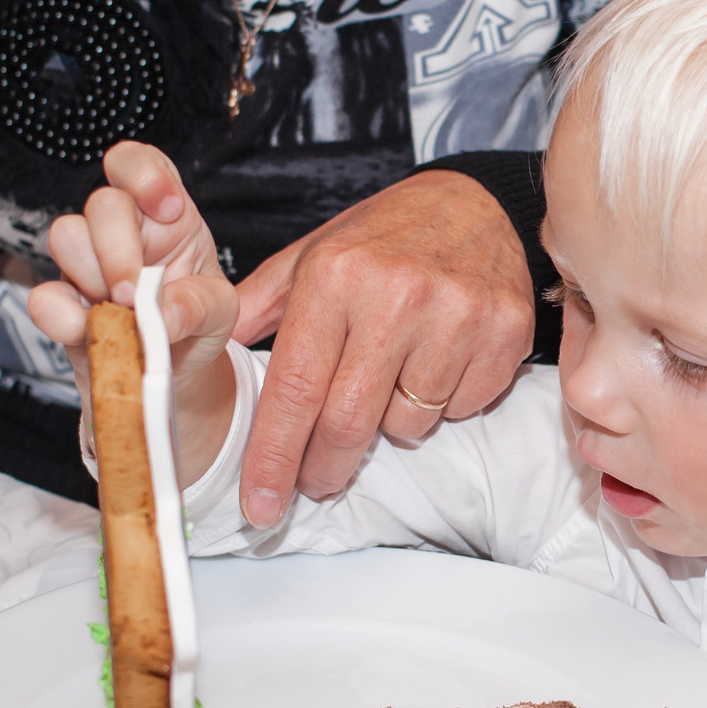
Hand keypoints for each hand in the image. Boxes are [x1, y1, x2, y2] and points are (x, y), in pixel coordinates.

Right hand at [27, 142, 243, 482]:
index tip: (168, 210)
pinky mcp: (63, 304)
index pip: (139, 164)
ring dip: (94, 278)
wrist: (172, 375)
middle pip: (102, 203)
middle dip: (119, 249)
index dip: (145, 174)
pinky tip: (88, 331)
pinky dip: (63, 317)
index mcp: (164, 217)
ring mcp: (86, 265)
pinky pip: (43, 296)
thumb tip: (162, 314)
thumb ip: (200, 306)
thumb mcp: (220, 313)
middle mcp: (120, 232)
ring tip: (121, 316)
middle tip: (134, 294)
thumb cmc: (196, 323)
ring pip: (66, 236)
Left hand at [230, 167, 533, 523]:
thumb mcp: (311, 255)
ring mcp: (457, 315)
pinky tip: (437, 362)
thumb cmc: (384, 237)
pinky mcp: (504, 333)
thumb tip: (202, 351)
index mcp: (336, 276)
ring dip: (390, 422)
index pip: (294, 387)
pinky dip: (442, 403)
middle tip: (314, 481)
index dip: (273, 456)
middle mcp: (397, 295)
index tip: (261, 504)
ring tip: (391, 378)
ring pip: (407, 424)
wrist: (477, 203)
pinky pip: (459, 409)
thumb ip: (255, 307)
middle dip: (323, 468)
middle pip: (348, 422)